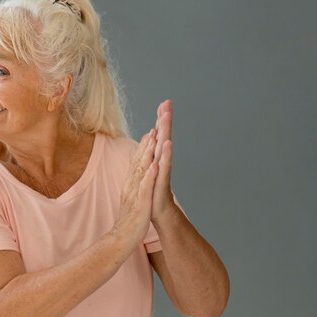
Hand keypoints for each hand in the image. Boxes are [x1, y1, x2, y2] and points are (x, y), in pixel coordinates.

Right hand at [112, 129, 158, 246]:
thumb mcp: (131, 198)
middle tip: (155, 126)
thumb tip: (137, 176)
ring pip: (141, 170)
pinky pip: (145, 188)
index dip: (144, 146)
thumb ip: (133, 186)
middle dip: (147, 143)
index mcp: (130, 184)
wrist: (121, 239)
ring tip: (154, 139)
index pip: (137, 162)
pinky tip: (155, 165)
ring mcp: (135, 194)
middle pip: (139, 161)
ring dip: (147, 154)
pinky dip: (149, 176)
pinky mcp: (140, 204)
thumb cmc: (129, 220)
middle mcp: (131, 185)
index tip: (151, 131)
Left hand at [152, 100, 176, 221]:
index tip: (163, 103)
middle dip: (165, 119)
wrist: (159, 213)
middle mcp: (162, 161)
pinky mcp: (162, 181)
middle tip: (168, 102)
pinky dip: (165, 154)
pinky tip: (167, 143)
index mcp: (157, 158)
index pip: (159, 135)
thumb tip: (152, 138)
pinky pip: (164, 166)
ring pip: (164, 147)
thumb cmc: (153, 192)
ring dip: (166, 131)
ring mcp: (163, 170)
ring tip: (166, 116)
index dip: (160, 119)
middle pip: (163, 136)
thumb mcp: (148, 171)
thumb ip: (150, 154)